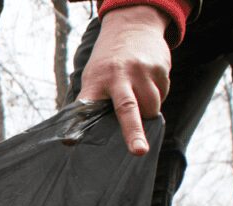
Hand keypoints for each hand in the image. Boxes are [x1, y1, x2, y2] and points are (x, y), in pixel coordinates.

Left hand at [79, 6, 170, 155]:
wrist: (132, 27)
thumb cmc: (107, 62)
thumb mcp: (92, 77)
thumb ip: (90, 103)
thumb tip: (73, 138)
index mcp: (97, 81)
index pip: (86, 106)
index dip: (77, 125)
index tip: (70, 142)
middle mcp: (120, 76)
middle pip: (128, 109)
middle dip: (133, 132)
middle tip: (139, 151)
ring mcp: (143, 72)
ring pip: (151, 107)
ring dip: (147, 111)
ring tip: (137, 95)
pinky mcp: (161, 69)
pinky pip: (163, 94)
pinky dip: (157, 95)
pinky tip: (147, 83)